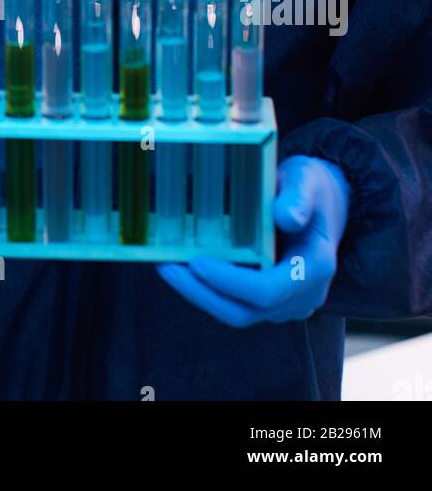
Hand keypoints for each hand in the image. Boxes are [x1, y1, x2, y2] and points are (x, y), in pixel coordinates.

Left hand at [157, 155, 349, 325]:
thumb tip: (285, 217)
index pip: (268, 291)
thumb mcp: (306, 181)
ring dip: (201, 294)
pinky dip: (210, 289)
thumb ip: (297, 197)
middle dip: (202, 293)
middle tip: (167, 268)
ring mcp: (287, 302)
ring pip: (237, 312)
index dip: (230, 282)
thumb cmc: (312, 188)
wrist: (325, 203)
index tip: (197, 262)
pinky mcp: (271, 301)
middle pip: (245, 311)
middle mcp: (302, 295)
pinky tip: (184, 268)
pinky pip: (237, 303)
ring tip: (167, 268)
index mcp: (314, 268)